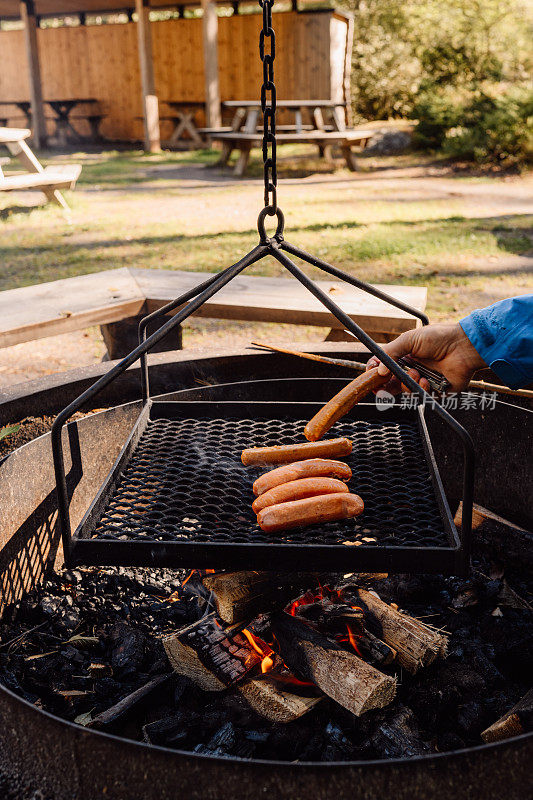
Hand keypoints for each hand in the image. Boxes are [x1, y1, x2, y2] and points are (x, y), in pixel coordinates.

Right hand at [366, 323, 485, 393]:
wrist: (463, 346)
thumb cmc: (439, 338)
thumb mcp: (410, 339)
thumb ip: (391, 353)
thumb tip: (378, 370)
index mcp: (404, 356)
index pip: (384, 367)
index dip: (375, 373)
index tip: (370, 375)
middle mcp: (412, 369)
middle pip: (391, 384)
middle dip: (384, 387)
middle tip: (381, 387)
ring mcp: (423, 380)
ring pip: (405, 391)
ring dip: (407, 384)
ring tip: (417, 374)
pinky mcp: (435, 390)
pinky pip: (422, 397)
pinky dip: (422, 389)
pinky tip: (427, 380)